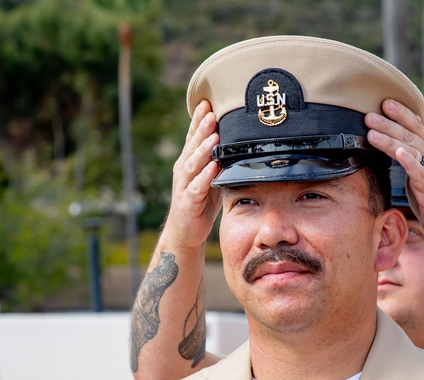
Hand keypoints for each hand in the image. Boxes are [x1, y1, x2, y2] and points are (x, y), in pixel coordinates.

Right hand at [164, 100, 222, 250]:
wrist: (185, 233)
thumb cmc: (200, 204)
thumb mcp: (211, 178)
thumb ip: (219, 161)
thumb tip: (239, 144)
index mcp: (189, 162)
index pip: (194, 138)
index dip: (199, 121)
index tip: (207, 102)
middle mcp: (183, 170)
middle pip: (193, 146)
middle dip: (202, 128)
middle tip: (211, 112)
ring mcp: (184, 185)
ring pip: (193, 163)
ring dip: (204, 149)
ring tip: (214, 135)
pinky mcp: (188, 202)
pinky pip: (197, 187)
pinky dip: (205, 176)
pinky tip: (213, 167)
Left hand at [366, 100, 423, 250]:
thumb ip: (419, 149)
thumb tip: (419, 128)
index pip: (416, 126)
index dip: (402, 113)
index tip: (385, 102)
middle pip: (410, 135)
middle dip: (389, 123)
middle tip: (369, 114)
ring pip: (411, 150)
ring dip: (391, 139)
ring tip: (373, 131)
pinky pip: (419, 172)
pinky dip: (409, 161)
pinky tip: (399, 153)